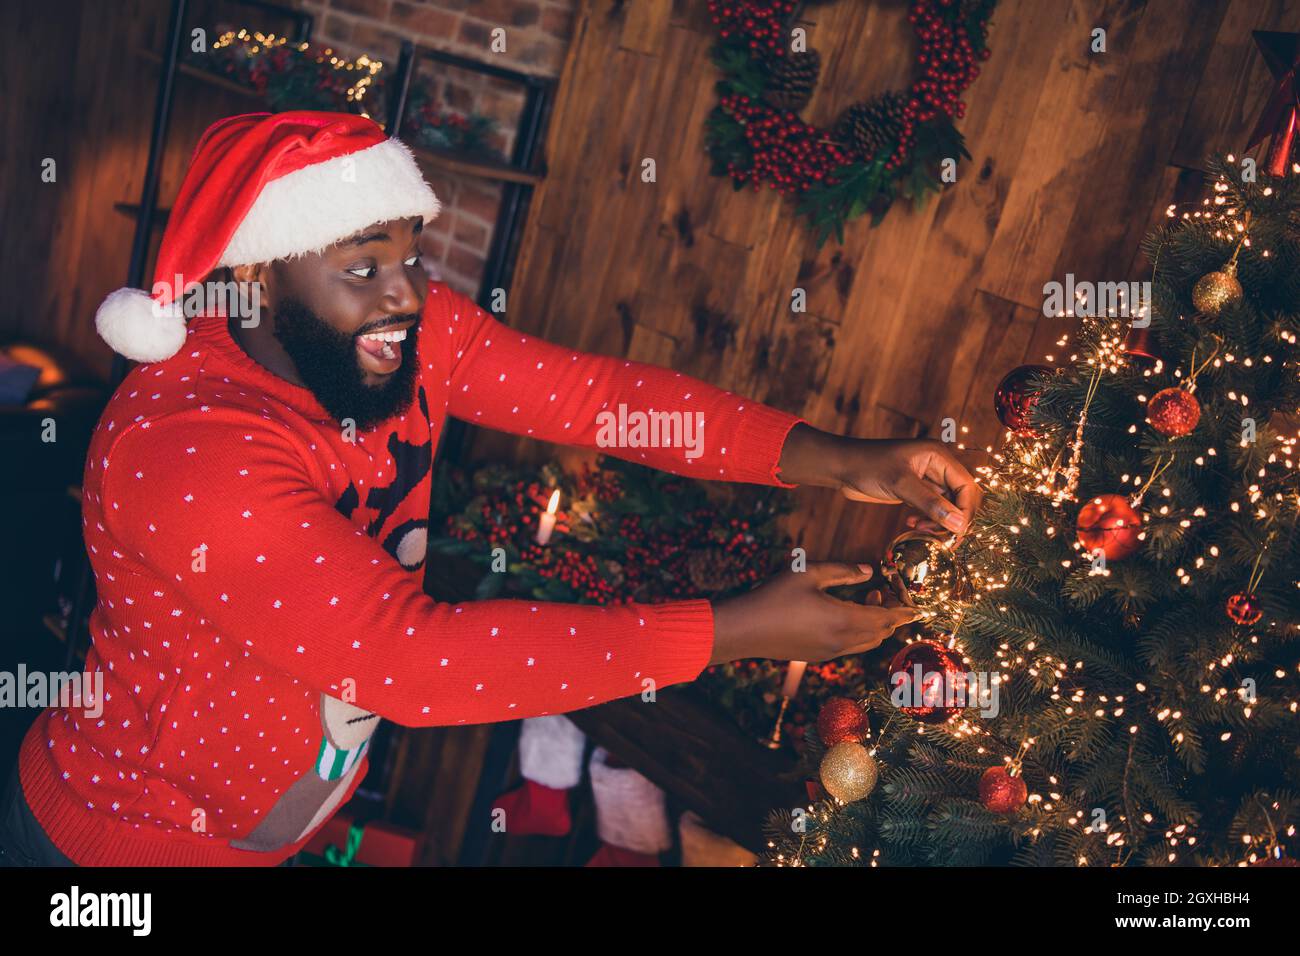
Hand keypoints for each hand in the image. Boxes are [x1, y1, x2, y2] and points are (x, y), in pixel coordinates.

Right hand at [709, 563, 920, 665]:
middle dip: (890, 615)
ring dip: (875, 625)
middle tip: (883, 592)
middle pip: (882, 633)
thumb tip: (868, 571)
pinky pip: (851, 647)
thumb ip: (843, 571)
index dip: (904, 611)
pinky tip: (844, 615)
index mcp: (844, 621)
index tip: (916, 604)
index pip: (888, 619)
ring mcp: (830, 652)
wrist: (745, 630)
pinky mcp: (818, 656)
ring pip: (868, 643)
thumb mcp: (809, 573)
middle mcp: (842, 642)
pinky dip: (860, 632)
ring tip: (866, 600)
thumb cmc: (775, 596)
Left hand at [778, 425, 980, 536]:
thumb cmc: (868, 467)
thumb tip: (960, 525)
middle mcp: (937, 465)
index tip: (956, 533)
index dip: (966, 511)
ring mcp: (926, 478)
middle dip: (953, 519)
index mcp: (939, 456)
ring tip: (919, 531)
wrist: (841, 467)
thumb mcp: (900, 485)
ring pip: (946, 506)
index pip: (967, 486)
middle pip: (960, 497)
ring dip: (938, 522)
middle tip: (942, 540)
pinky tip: (911, 525)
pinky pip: (932, 509)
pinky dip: (927, 520)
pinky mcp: (915, 490)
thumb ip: (931, 504)